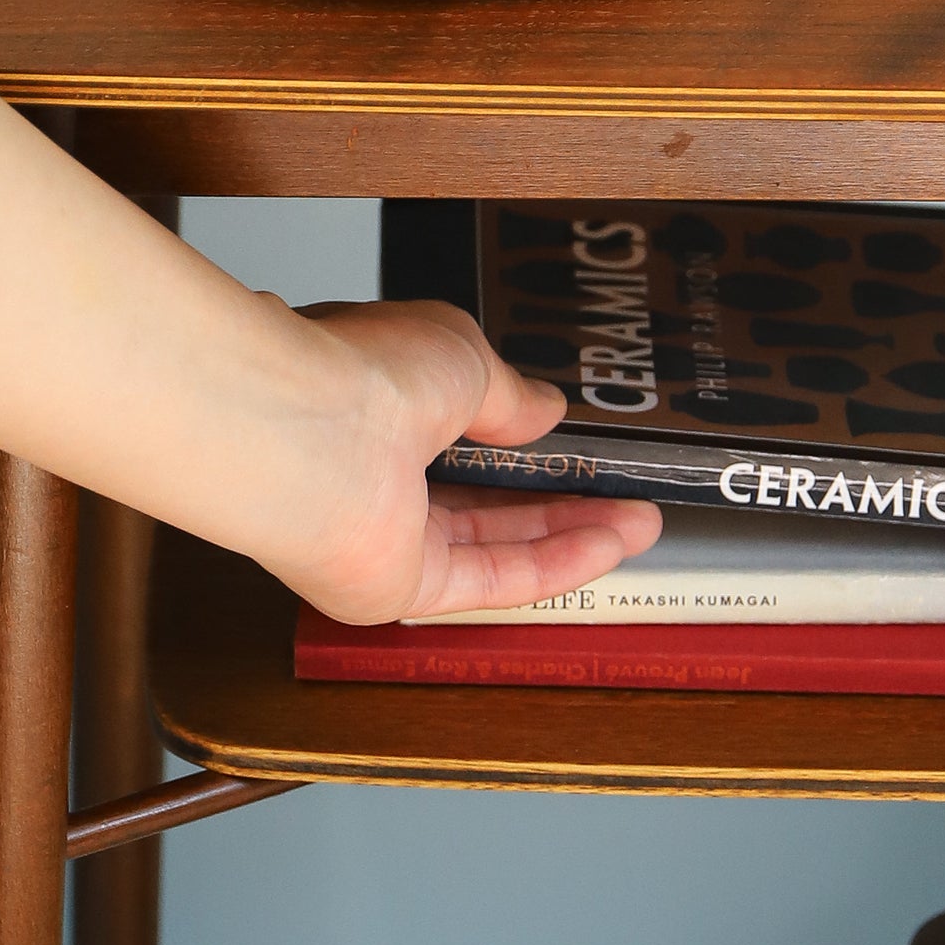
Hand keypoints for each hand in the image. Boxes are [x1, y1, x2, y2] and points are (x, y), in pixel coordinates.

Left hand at [263, 296, 659, 622]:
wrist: (305, 430)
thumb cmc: (362, 373)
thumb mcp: (462, 355)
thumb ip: (507, 394)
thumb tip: (543, 411)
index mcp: (368, 404)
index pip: (447, 432)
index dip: (514, 440)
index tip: (569, 443)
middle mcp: (368, 473)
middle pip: (478, 499)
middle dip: (557, 499)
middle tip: (622, 494)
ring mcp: (380, 537)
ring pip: (489, 544)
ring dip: (567, 534)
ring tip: (638, 522)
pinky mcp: (393, 589)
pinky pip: (486, 581)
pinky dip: (549, 566)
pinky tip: (606, 547)